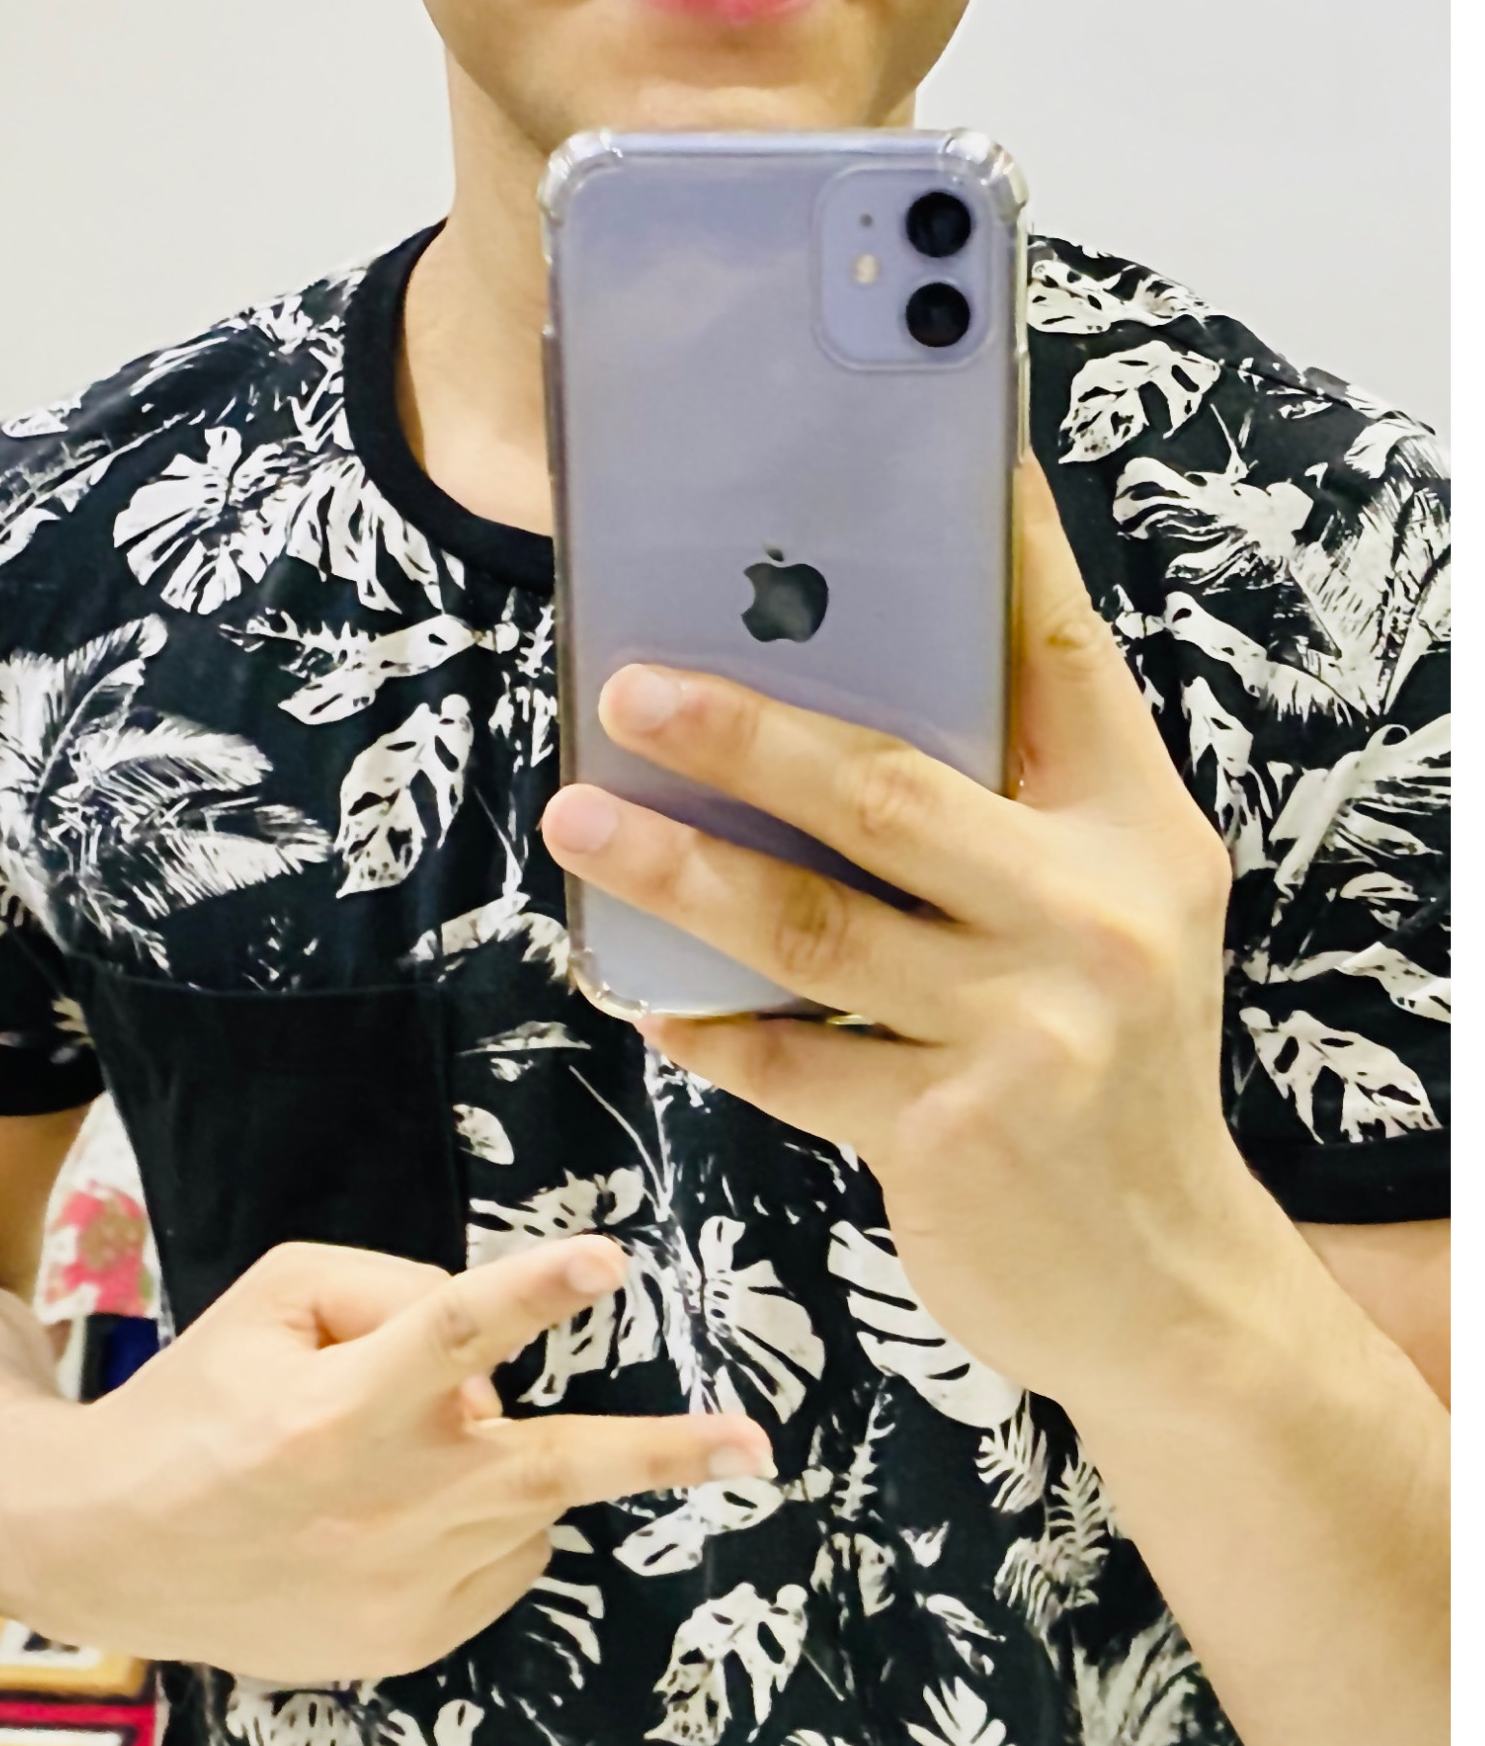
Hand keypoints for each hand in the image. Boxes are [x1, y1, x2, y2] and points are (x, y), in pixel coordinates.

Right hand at [28, 1233, 772, 1684]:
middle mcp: (386, 1499)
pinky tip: (390, 1519)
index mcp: (340, 1405)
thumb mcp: (269, 1303)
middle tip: (752, 1442)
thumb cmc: (198, 1404)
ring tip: (402, 1460)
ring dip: (500, 1466)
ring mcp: (406, 1584)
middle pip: (551, 1462)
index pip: (452, 1328)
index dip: (534, 1289)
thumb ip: (385, 1292)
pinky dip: (475, 1527)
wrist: (113, 1547)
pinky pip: (499, 1566)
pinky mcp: (413, 1641)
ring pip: (527, 1503)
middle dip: (662, 1452)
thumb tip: (488, 1354)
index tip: (606, 1259)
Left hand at [541, 455, 1259, 1413]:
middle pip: (886, 788)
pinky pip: (781, 1059)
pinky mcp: (951, 1132)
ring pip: (806, 925)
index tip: (926, 455)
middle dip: (741, 729)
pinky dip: (699, 1022)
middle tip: (625, 683)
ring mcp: (1028, 1028)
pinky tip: (636, 988)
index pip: (1057, 660)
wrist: (1168, 1291)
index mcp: (1134, 835)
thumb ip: (993, 815)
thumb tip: (812, 688)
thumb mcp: (1099, 920)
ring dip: (674, 869)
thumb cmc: (1100, 1071)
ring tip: (578, 817)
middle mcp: (1096, 916)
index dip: (991, 550)